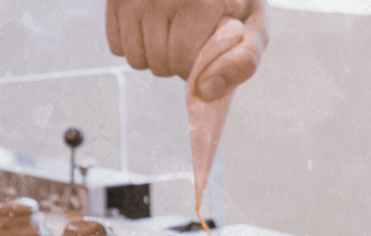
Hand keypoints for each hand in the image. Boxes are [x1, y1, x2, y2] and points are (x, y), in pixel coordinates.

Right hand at [107, 0, 267, 100]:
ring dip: (154, 58)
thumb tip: (207, 91)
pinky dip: (134, 45)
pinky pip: (117, 47)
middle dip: (176, 63)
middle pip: (159, 65)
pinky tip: (151, 28)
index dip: (196, 66)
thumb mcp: (253, 22)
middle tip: (189, 41)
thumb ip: (243, 60)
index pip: (182, 61)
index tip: (205, 49)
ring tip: (171, 36)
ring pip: (135, 60)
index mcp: (202, 1)